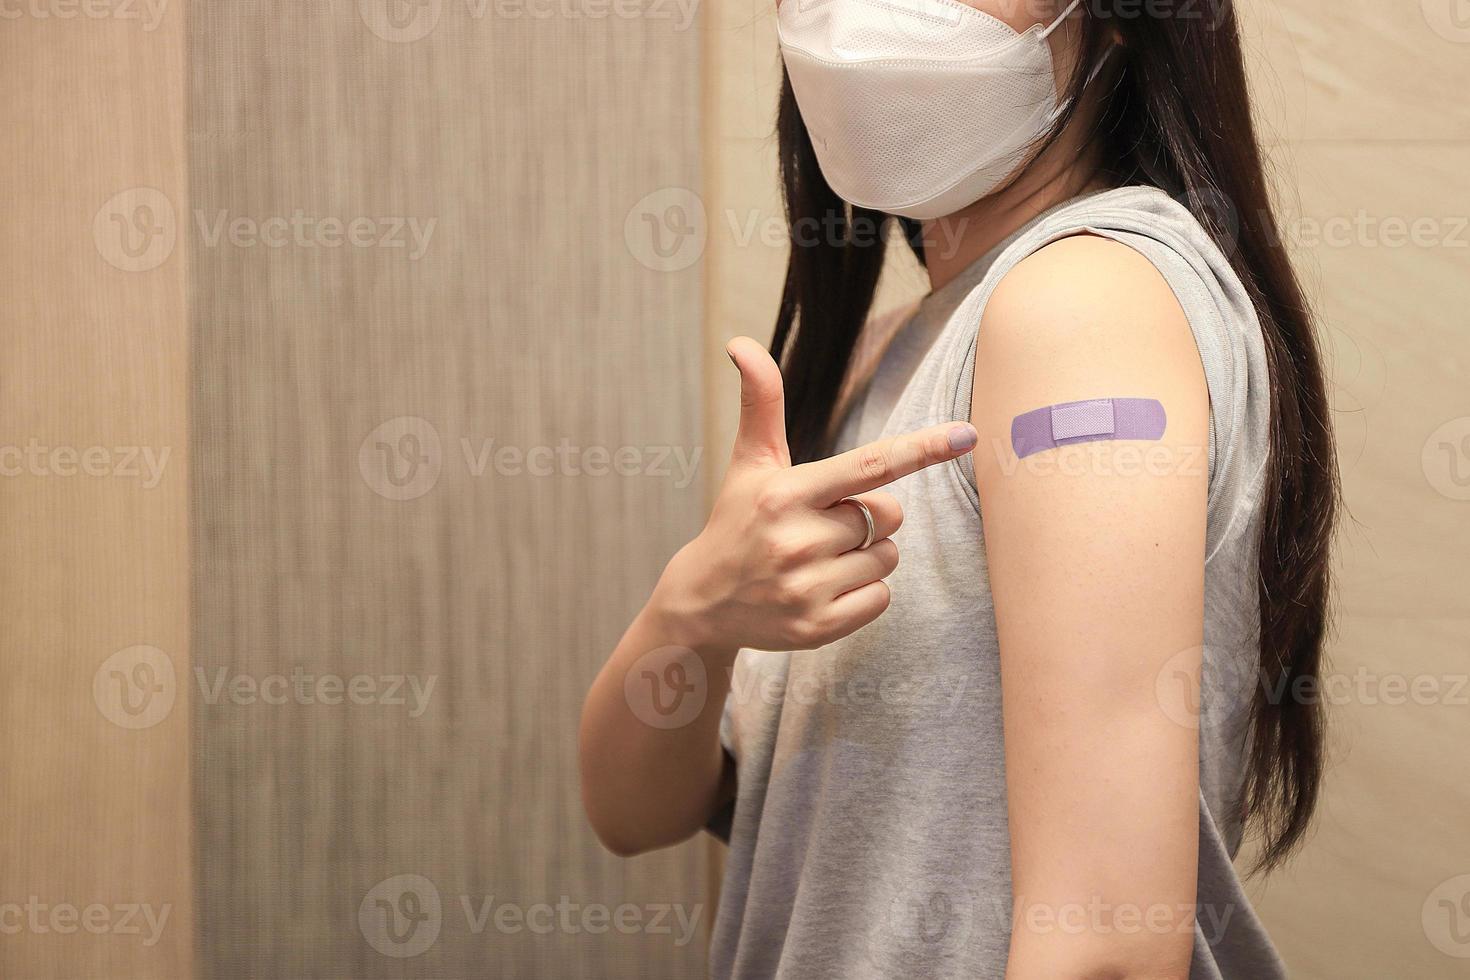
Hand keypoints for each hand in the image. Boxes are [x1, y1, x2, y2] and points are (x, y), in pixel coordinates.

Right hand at [655, 336, 978, 652]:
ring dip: (866, 554)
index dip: (922, 448)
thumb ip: (760, 402)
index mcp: (787, 493)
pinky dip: (864, 592)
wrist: (702, 604)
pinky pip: (881, 598)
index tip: (967, 435)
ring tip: (818, 559)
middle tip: (823, 524)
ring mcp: (808, 588)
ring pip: (888, 557)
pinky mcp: (818, 628)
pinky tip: (824, 589)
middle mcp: (798, 541)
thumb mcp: (749, 463)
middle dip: (869, 514)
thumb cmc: (738, 521)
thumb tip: (741, 342)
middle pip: (888, 514)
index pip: (870, 465)